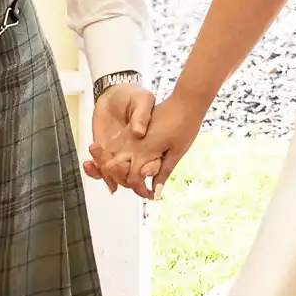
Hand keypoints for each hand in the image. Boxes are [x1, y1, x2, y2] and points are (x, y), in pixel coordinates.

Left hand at [82, 82, 155, 192]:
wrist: (115, 95)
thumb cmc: (134, 96)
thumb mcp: (143, 100)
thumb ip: (141, 115)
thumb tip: (138, 132)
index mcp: (152, 144)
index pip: (154, 164)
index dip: (150, 170)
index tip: (143, 171)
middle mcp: (137, 155)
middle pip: (134, 177)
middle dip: (124, 175)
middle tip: (114, 165)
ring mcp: (120, 157)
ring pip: (116, 177)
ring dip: (107, 174)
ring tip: (99, 161)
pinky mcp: (105, 154)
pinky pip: (100, 169)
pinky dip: (94, 171)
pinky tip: (88, 164)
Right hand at [88, 99, 203, 200]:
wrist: (184, 101)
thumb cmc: (185, 125)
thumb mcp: (177, 152)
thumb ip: (163, 172)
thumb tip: (156, 192)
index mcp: (144, 151)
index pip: (132, 179)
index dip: (140, 190)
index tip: (151, 195)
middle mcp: (132, 143)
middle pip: (115, 169)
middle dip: (124, 181)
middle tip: (141, 186)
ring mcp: (129, 134)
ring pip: (110, 156)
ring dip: (115, 169)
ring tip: (130, 176)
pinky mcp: (130, 128)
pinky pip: (114, 145)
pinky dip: (114, 156)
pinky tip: (124, 161)